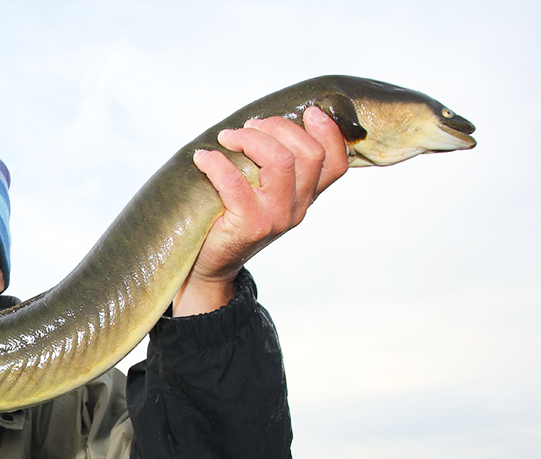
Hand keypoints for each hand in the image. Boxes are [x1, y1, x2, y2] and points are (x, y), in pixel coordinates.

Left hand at [174, 105, 348, 315]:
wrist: (210, 264)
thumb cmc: (231, 218)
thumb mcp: (263, 193)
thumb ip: (274, 166)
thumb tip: (263, 121)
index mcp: (306, 196)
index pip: (336, 163)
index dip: (329, 132)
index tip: (308, 112)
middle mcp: (298, 207)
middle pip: (308, 153)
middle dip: (277, 127)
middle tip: (248, 126)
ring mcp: (277, 218)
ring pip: (280, 161)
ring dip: (250, 139)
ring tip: (227, 138)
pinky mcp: (250, 225)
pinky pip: (236, 182)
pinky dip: (216, 163)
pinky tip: (203, 159)